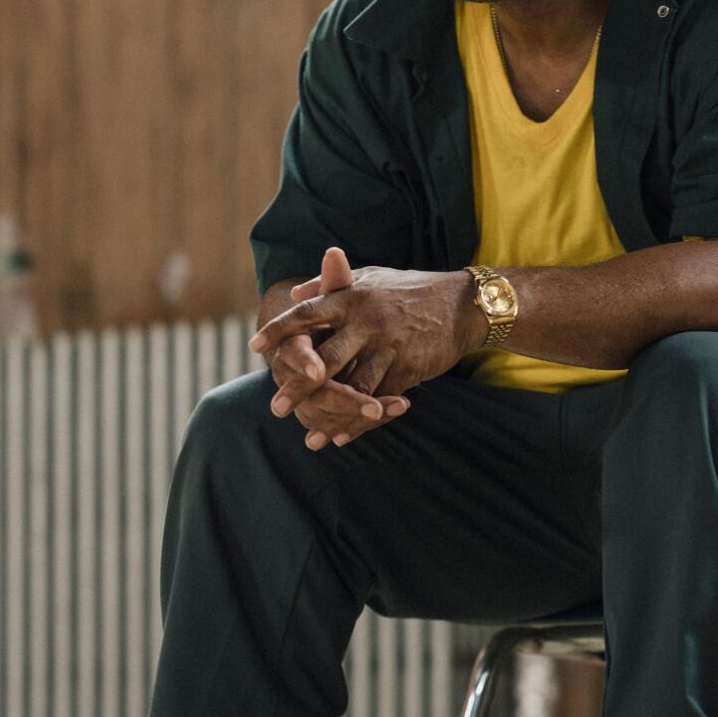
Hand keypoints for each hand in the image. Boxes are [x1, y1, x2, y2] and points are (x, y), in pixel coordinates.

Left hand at [250, 248, 483, 423]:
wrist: (462, 304)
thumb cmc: (410, 290)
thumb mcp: (371, 278)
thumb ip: (332, 285)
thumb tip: (296, 293)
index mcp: (352, 298)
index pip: (309, 313)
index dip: (281, 329)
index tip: (254, 347)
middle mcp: (367, 322)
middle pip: (325, 359)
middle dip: (299, 387)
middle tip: (275, 408)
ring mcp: (388, 347)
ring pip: (353, 388)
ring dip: (330, 416)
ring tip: (310, 438)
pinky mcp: (407, 369)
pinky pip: (379, 400)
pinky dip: (361, 422)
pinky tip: (344, 437)